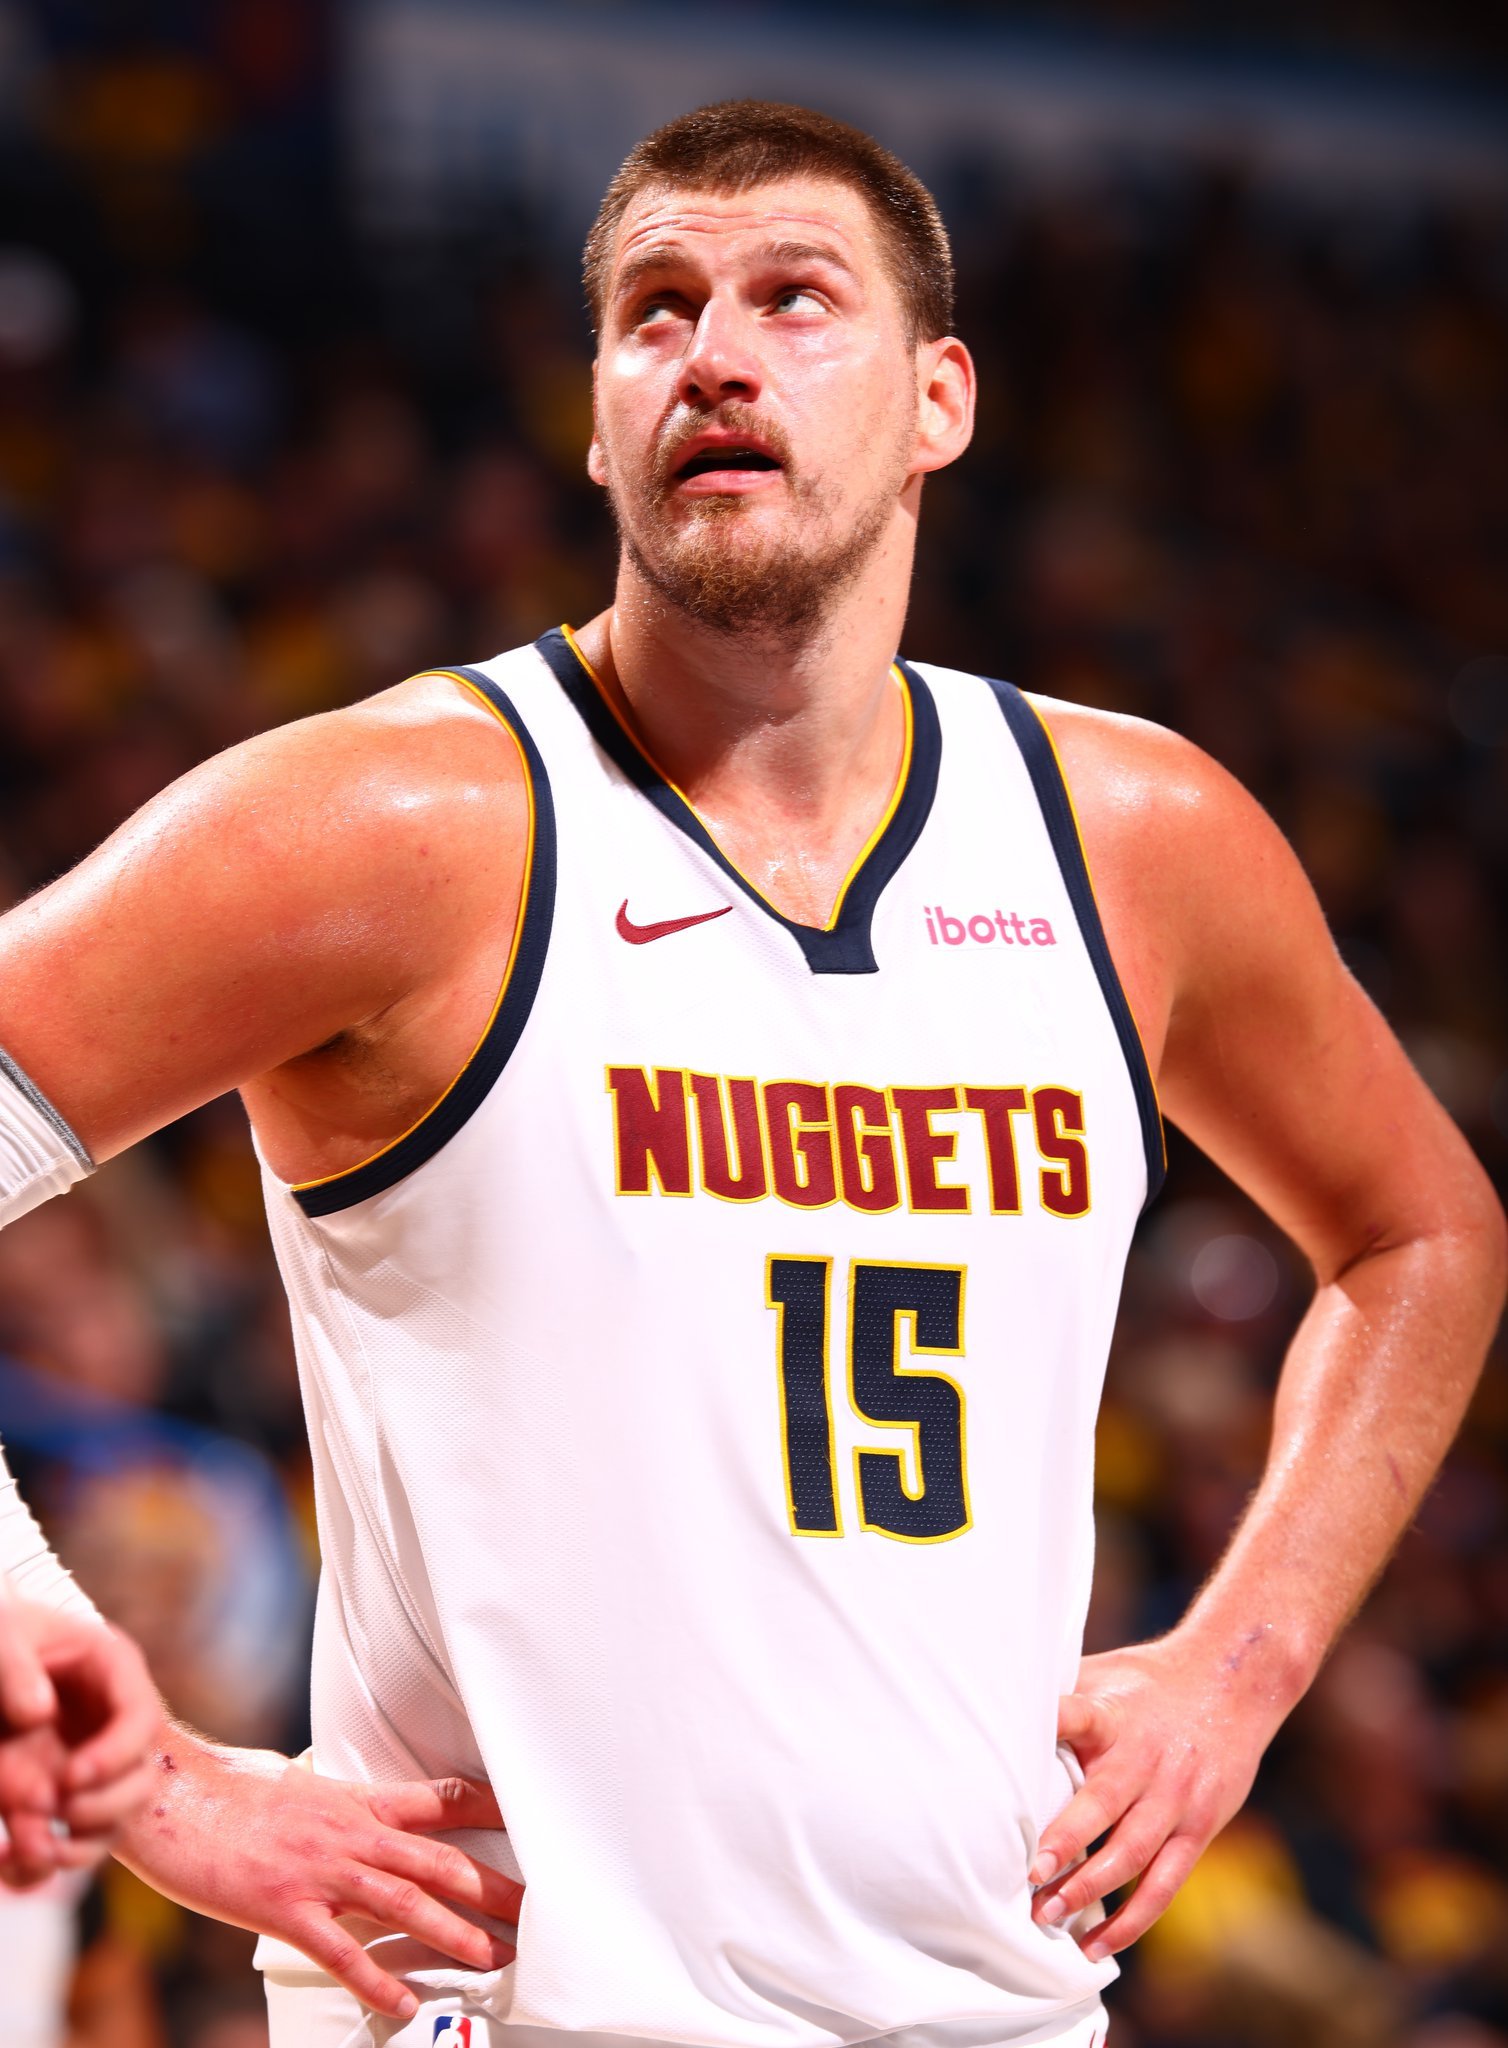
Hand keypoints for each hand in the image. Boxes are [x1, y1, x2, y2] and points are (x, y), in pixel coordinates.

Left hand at [0, 1598, 162, 1886]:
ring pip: (110, 1827)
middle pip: (141, 1783)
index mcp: (112, 1674)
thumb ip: (14, 1668)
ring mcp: (86, 1770)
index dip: (116, 1756)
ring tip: (25, 1846)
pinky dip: (34, 1869)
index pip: (143, 1721)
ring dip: (74, 1849)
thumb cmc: (3, 1636)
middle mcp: (109, 1728)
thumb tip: (40, 1716)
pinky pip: (62, 1850)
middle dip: (101, 1809)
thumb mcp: (2, 1634)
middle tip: (51, 1808)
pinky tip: (3, 1857)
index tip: (68, 1778)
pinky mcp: (55, 1803)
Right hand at [119, 1735, 523, 2020]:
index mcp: (356, 1802)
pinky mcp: (284, 1907)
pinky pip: (341, 1951)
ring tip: (493, 1957)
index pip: (440, 1799)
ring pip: (405, 1901)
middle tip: (534, 1910)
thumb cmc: (229, 1792)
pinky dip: (377, 1979)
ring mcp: (320, 1871)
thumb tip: (359, 1811)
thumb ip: (338, 1805)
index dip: (489, 1808)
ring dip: (455, 1931)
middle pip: (439, 1859)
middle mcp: (349, 1833)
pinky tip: (405, 2002)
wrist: (172, 1798)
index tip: (528, 1820)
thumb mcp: (299, 1786)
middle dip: (492, 1887)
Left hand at [1029, 1629, 1293, 1958]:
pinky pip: (1164, 1882)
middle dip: (1064, 1844)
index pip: (1074, 1716)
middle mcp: (1144, 1758)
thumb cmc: (1149, 1683)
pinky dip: (1132, 1919)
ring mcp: (1175, 1796)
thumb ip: (1061, 1697)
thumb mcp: (1105, 1674)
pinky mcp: (1199, 1827)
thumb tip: (993, 1706)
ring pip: (1131, 1852)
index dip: (1046, 1736)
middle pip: (1101, 1804)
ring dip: (1089, 1888)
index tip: (1008, 1764)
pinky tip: (1098, 1943)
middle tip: (1027, 1877)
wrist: (1233, 1682)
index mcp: (1113, 1714)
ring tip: (1048, 1916)